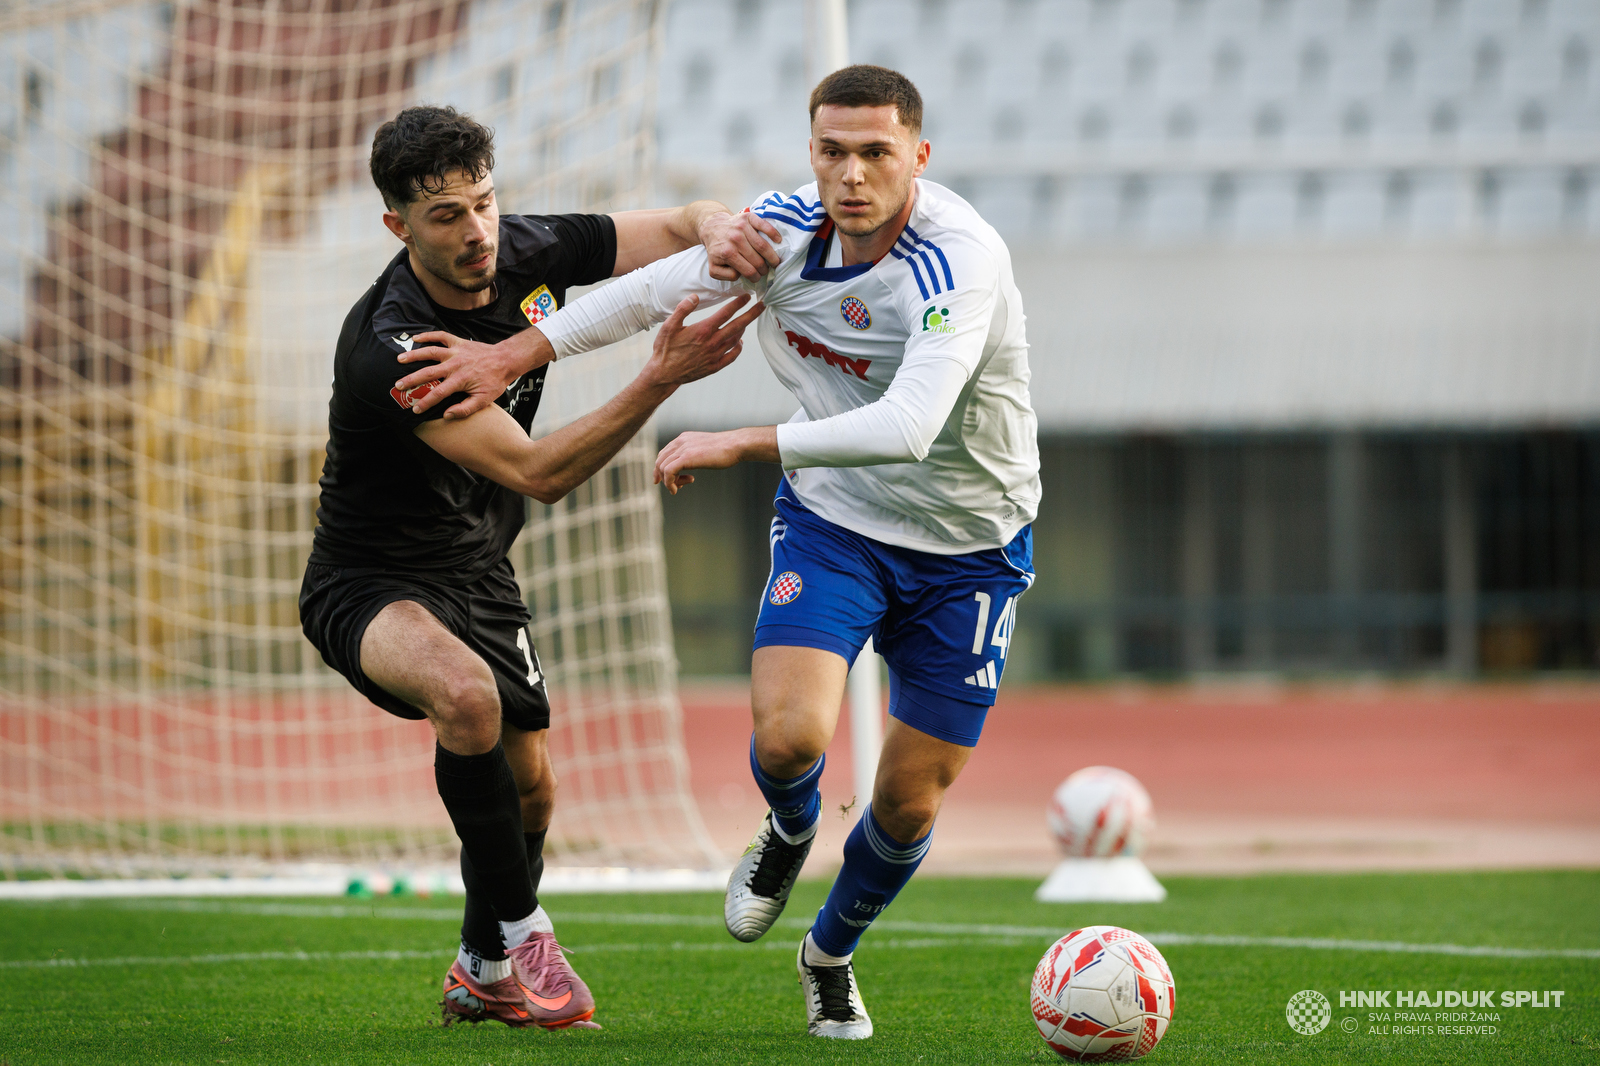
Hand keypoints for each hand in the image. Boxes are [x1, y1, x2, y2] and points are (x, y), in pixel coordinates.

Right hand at [391, 329, 549, 418]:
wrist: (506, 360)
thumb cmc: (495, 381)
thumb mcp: (484, 400)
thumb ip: (465, 409)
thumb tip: (446, 415)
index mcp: (460, 380)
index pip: (438, 393)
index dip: (425, 402)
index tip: (415, 410)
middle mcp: (455, 365)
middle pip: (429, 372)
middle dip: (412, 380)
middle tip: (398, 385)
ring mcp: (456, 351)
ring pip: (430, 351)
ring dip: (414, 355)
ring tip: (399, 359)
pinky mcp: (458, 342)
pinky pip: (440, 336)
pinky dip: (428, 335)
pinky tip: (415, 338)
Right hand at [643, 293, 764, 388]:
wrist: (664, 374)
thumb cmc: (665, 349)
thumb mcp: (669, 325)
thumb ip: (683, 309)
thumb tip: (695, 296)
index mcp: (703, 330)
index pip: (726, 313)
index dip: (738, 303)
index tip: (747, 296)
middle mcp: (712, 343)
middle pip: (737, 326)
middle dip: (751, 314)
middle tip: (762, 306)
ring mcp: (715, 356)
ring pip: (735, 340)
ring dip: (743, 329)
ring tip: (747, 321)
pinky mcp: (714, 366)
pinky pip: (732, 356)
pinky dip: (738, 348)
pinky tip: (740, 342)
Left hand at [654, 427, 778, 493]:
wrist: (735, 445)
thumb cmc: (726, 450)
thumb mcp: (704, 450)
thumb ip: (695, 454)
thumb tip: (691, 464)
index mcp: (684, 438)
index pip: (664, 453)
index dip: (660, 468)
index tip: (664, 481)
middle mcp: (680, 441)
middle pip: (660, 460)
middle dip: (662, 476)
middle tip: (673, 487)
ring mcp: (682, 448)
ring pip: (662, 467)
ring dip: (668, 482)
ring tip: (679, 488)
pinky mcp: (686, 457)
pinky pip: (668, 471)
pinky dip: (669, 483)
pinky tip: (677, 489)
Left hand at [700, 210, 780, 281]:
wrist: (712, 227)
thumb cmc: (716, 249)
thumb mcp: (714, 268)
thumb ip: (725, 275)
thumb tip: (739, 274)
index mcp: (728, 253)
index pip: (749, 271)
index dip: (755, 277)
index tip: (757, 278)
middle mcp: (735, 240)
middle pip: (758, 260)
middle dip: (764, 269)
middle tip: (765, 271)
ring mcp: (742, 227)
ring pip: (763, 246)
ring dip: (772, 256)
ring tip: (774, 261)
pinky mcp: (748, 217)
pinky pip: (764, 225)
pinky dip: (773, 233)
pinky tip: (778, 241)